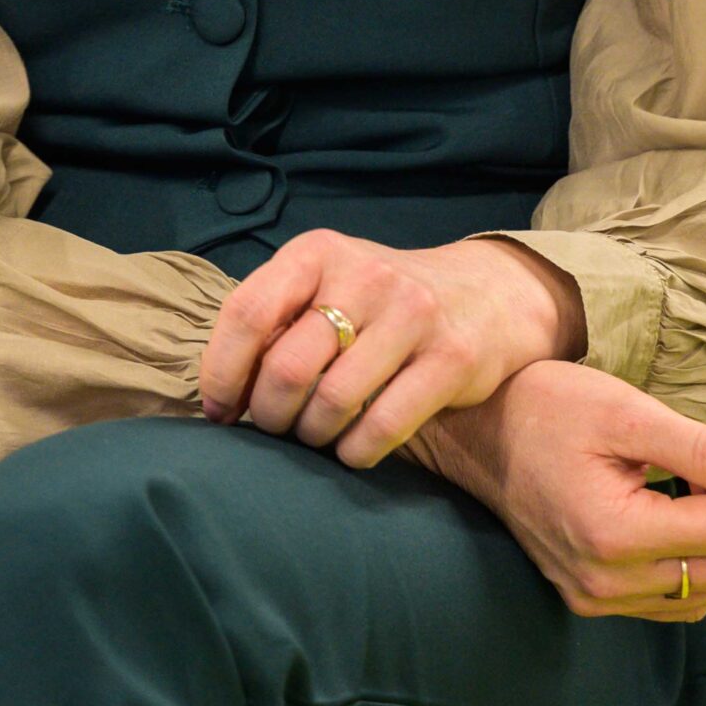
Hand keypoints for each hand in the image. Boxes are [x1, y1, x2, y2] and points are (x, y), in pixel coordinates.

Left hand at [199, 230, 584, 468]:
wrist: (485, 296)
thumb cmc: (380, 302)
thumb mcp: (327, 285)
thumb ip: (277, 321)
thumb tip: (219, 395)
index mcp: (318, 252)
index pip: (247, 312)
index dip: (223, 373)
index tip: (220, 412)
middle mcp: (364, 274)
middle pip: (287, 367)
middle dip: (269, 415)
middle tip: (275, 429)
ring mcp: (412, 313)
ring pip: (331, 402)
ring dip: (311, 436)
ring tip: (314, 435)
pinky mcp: (450, 358)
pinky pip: (380, 428)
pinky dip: (353, 453)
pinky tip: (351, 450)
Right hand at [408, 362, 705, 621]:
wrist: (478, 432)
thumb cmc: (546, 408)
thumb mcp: (626, 411)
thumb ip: (700, 450)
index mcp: (615, 536)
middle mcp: (608, 583)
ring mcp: (598, 599)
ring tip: (702, 479)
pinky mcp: (591, 599)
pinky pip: (671, 600)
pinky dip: (692, 561)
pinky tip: (678, 513)